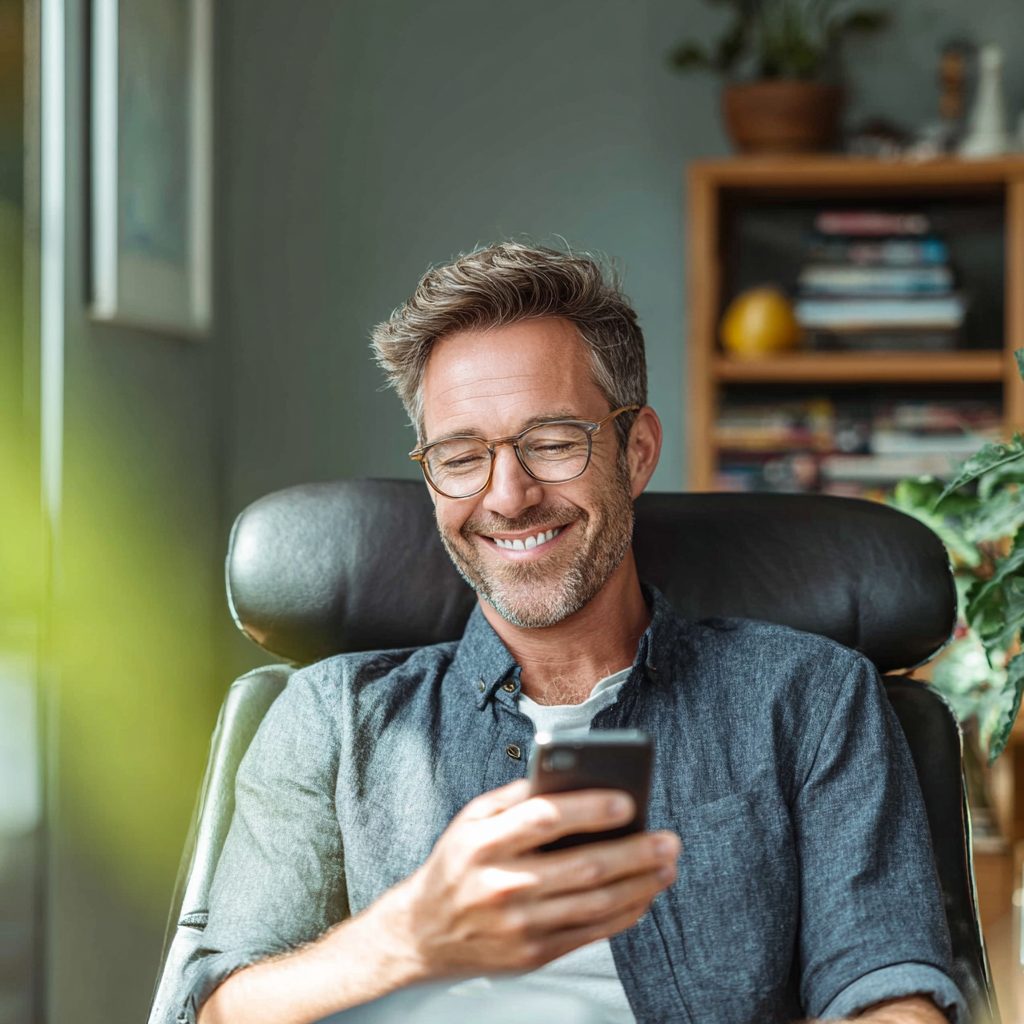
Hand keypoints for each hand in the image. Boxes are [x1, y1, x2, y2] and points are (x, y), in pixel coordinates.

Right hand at [377, 779, 680, 979]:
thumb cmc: (457, 862)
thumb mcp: (472, 818)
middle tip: (669, 839)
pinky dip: (624, 913)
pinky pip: (591, 932)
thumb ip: (518, 796)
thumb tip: (574, 777)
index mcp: (485, 842)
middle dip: (634, 852)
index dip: (589, 809)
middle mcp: (503, 884)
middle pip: (582, 866)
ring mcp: (520, 925)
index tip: (628, 800)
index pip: (544, 819)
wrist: (423, 933)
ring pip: (594, 903)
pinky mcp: (533, 954)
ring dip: (640, 884)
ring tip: (667, 865)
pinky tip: (644, 894)